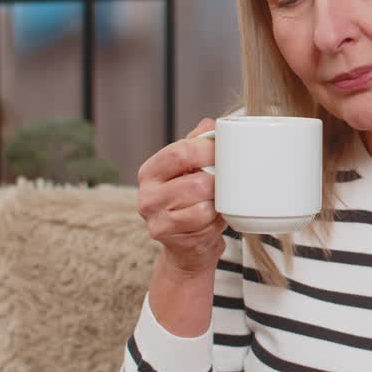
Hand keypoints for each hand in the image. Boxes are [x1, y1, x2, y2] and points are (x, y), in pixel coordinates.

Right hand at [136, 118, 226, 273]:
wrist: (187, 247)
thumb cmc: (192, 203)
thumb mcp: (191, 171)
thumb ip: (197, 145)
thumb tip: (211, 124)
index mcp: (151, 171)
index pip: (179, 152)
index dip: (207, 149)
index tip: (223, 150)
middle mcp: (147, 194)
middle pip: (195, 180)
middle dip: (217, 179)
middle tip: (225, 181)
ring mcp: (155, 217)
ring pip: (202, 200)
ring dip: (217, 200)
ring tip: (216, 201)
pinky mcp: (167, 235)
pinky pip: (203, 219)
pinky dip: (214, 217)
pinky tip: (212, 218)